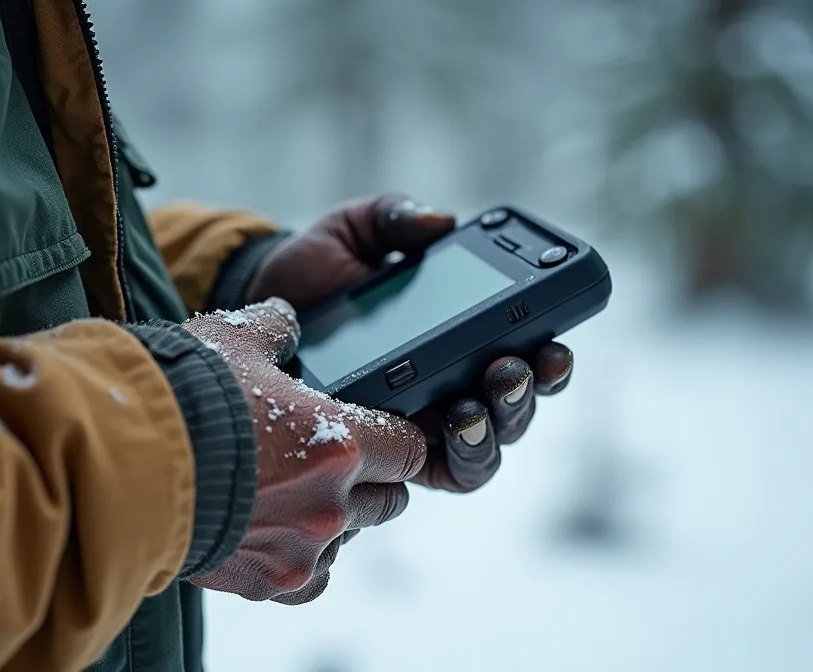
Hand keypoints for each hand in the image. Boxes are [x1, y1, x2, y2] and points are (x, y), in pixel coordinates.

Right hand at [183, 299, 427, 604]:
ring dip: (330, 520)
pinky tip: (272, 534)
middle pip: (389, 501)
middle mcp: (331, 502)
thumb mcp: (232, 338)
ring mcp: (301, 549)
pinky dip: (298, 558)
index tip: (387, 433)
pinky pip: (309, 579)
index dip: (402, 439)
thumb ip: (274, 326)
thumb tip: (286, 317)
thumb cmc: (180, 397)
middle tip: (335, 462)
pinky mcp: (266, 582)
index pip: (412, 449)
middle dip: (372, 481)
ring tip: (287, 494)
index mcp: (341, 443)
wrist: (117, 465)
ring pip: (346, 539)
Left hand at [246, 195, 574, 494]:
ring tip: (473, 404)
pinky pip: (438, 472)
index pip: (528, 356)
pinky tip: (436, 434)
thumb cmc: (316, 268)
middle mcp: (454, 385)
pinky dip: (451, 457)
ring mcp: (424, 424)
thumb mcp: (357, 230)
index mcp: (464, 335)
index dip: (551, 359)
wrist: (259, 304)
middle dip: (524, 394)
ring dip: (492, 429)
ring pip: (485, 448)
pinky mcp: (389, 452)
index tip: (554, 344)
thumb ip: (398, 217)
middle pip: (515, 408)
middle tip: (510, 369)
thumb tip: (439, 222)